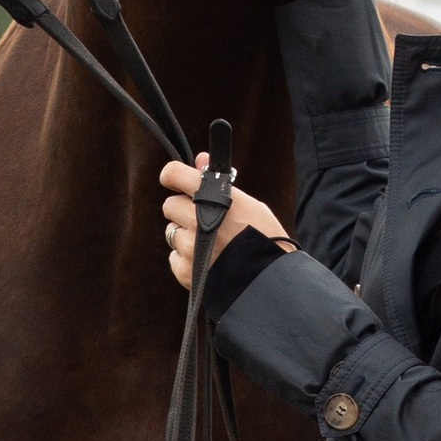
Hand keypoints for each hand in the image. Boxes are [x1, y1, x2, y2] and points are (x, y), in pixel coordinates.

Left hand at [160, 155, 286, 290]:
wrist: (270, 281)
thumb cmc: (266, 239)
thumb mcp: (250, 205)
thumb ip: (218, 182)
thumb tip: (199, 159)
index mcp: (214, 198)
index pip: (173, 174)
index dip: (172, 176)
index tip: (175, 181)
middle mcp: (197, 220)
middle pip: (170, 205)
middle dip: (182, 211)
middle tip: (202, 219)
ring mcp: (189, 247)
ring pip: (172, 232)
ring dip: (185, 236)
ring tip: (210, 245)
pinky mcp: (184, 270)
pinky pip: (174, 257)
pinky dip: (186, 259)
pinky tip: (208, 262)